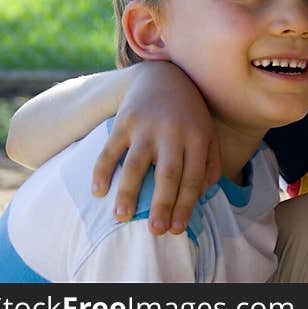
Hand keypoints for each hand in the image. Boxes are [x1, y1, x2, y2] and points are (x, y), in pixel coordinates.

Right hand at [90, 61, 220, 234]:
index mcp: (197, 138)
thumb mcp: (207, 133)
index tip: (176, 229)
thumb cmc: (189, 114)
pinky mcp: (125, 121)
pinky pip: (111, 149)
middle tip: (156, 231)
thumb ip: (209, 163)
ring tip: (121, 217)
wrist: (163, 77)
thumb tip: (202, 193)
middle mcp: (173, 133)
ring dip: (128, 192)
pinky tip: (98, 191)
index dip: (185, 205)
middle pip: (168, 174)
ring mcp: (147, 127)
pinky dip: (103, 170)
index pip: (192, 178)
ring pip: (137, 164)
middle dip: (162, 204)